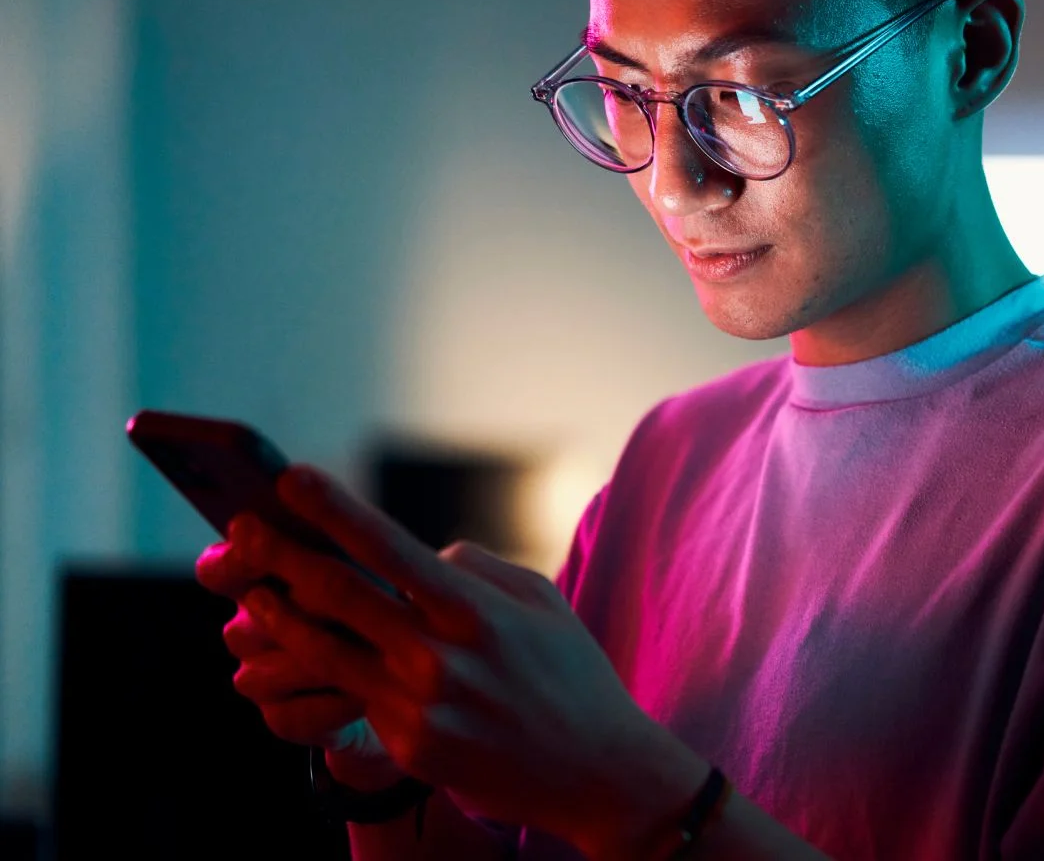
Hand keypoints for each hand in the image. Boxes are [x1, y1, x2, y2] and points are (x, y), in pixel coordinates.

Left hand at [232, 464, 705, 852]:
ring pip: (326, 651)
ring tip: (251, 593)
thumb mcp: (542, 603)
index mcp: (476, 611)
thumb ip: (478, 569)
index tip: (290, 478)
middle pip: (339, 595)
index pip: (390, 547)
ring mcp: (420, 706)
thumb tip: (424, 556)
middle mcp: (441, 657)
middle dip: (281, 555)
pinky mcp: (410, 746)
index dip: (334, 510)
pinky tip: (298, 655)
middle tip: (241, 528)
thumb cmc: (572, 676)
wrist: (596, 771)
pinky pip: (356, 698)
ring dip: (280, 618)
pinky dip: (323, 673)